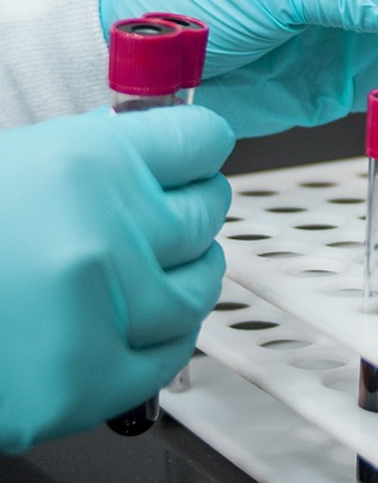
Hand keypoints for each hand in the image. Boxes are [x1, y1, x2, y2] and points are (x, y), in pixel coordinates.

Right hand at [0, 105, 233, 452]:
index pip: (203, 138)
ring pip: (201, 283)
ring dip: (190, 274)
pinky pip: (169, 354)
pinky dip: (165, 338)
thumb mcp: (26, 165)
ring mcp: (101, 308)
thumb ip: (103, 161)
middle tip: (171, 216)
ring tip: (158, 271)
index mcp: (87, 160)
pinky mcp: (85, 381)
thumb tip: (172, 162)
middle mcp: (103, 228)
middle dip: (194, 210)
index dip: (201, 149)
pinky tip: (143, 322)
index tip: (198, 158)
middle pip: (209, 209)